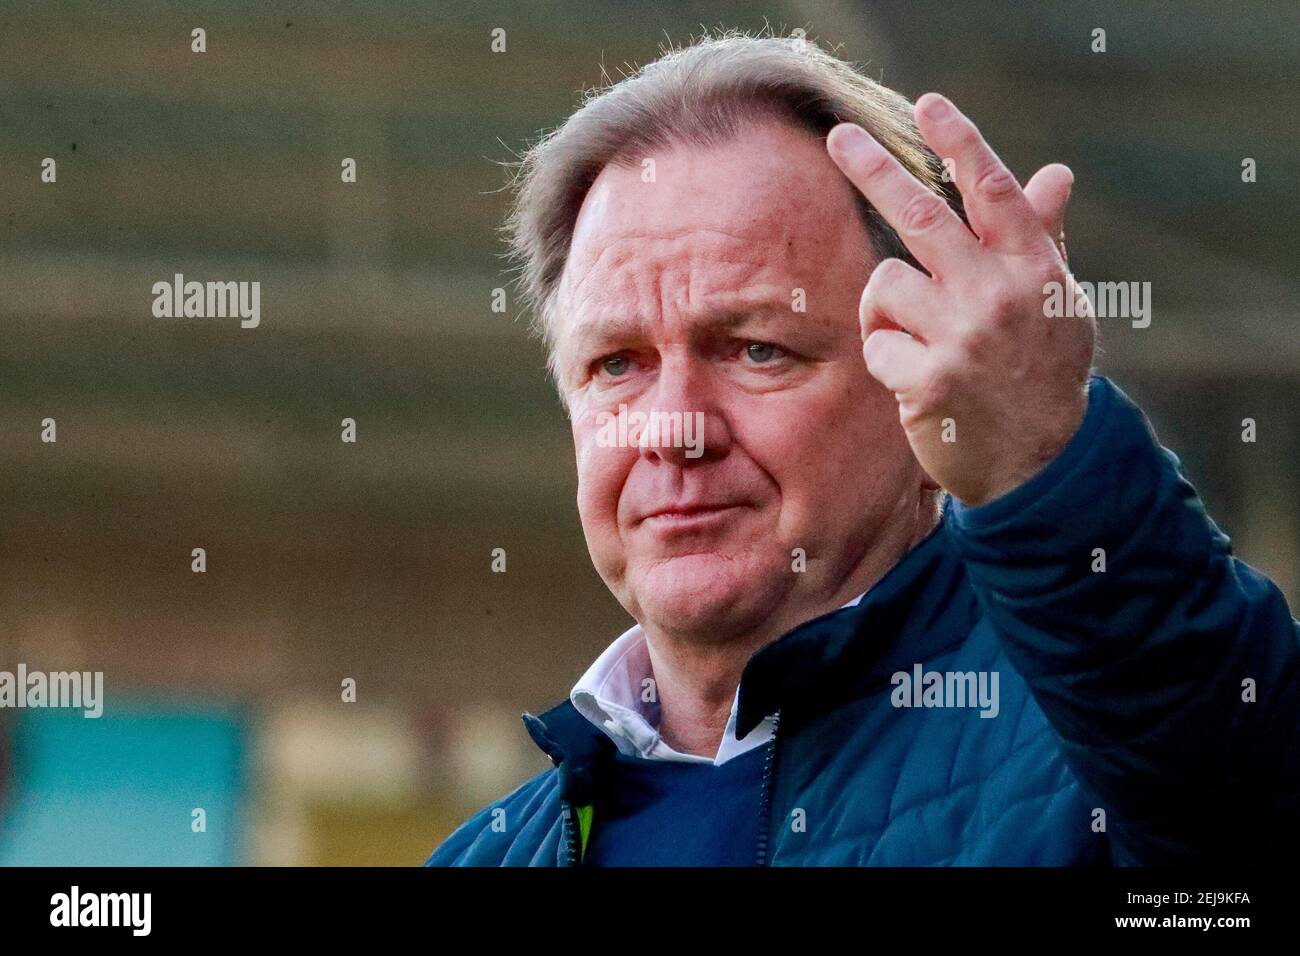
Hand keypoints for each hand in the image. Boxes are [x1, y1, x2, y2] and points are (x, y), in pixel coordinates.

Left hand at [826, 93, 1095, 505]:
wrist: (1042, 463)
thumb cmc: (1043, 372)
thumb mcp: (1058, 303)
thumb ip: (1043, 238)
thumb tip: (1054, 173)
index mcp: (1033, 269)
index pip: (993, 191)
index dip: (959, 143)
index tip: (927, 104)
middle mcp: (999, 295)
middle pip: (923, 215)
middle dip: (875, 170)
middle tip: (838, 137)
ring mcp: (963, 338)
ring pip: (883, 284)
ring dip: (885, 308)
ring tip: (919, 339)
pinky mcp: (927, 380)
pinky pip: (875, 343)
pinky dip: (885, 358)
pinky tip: (916, 379)